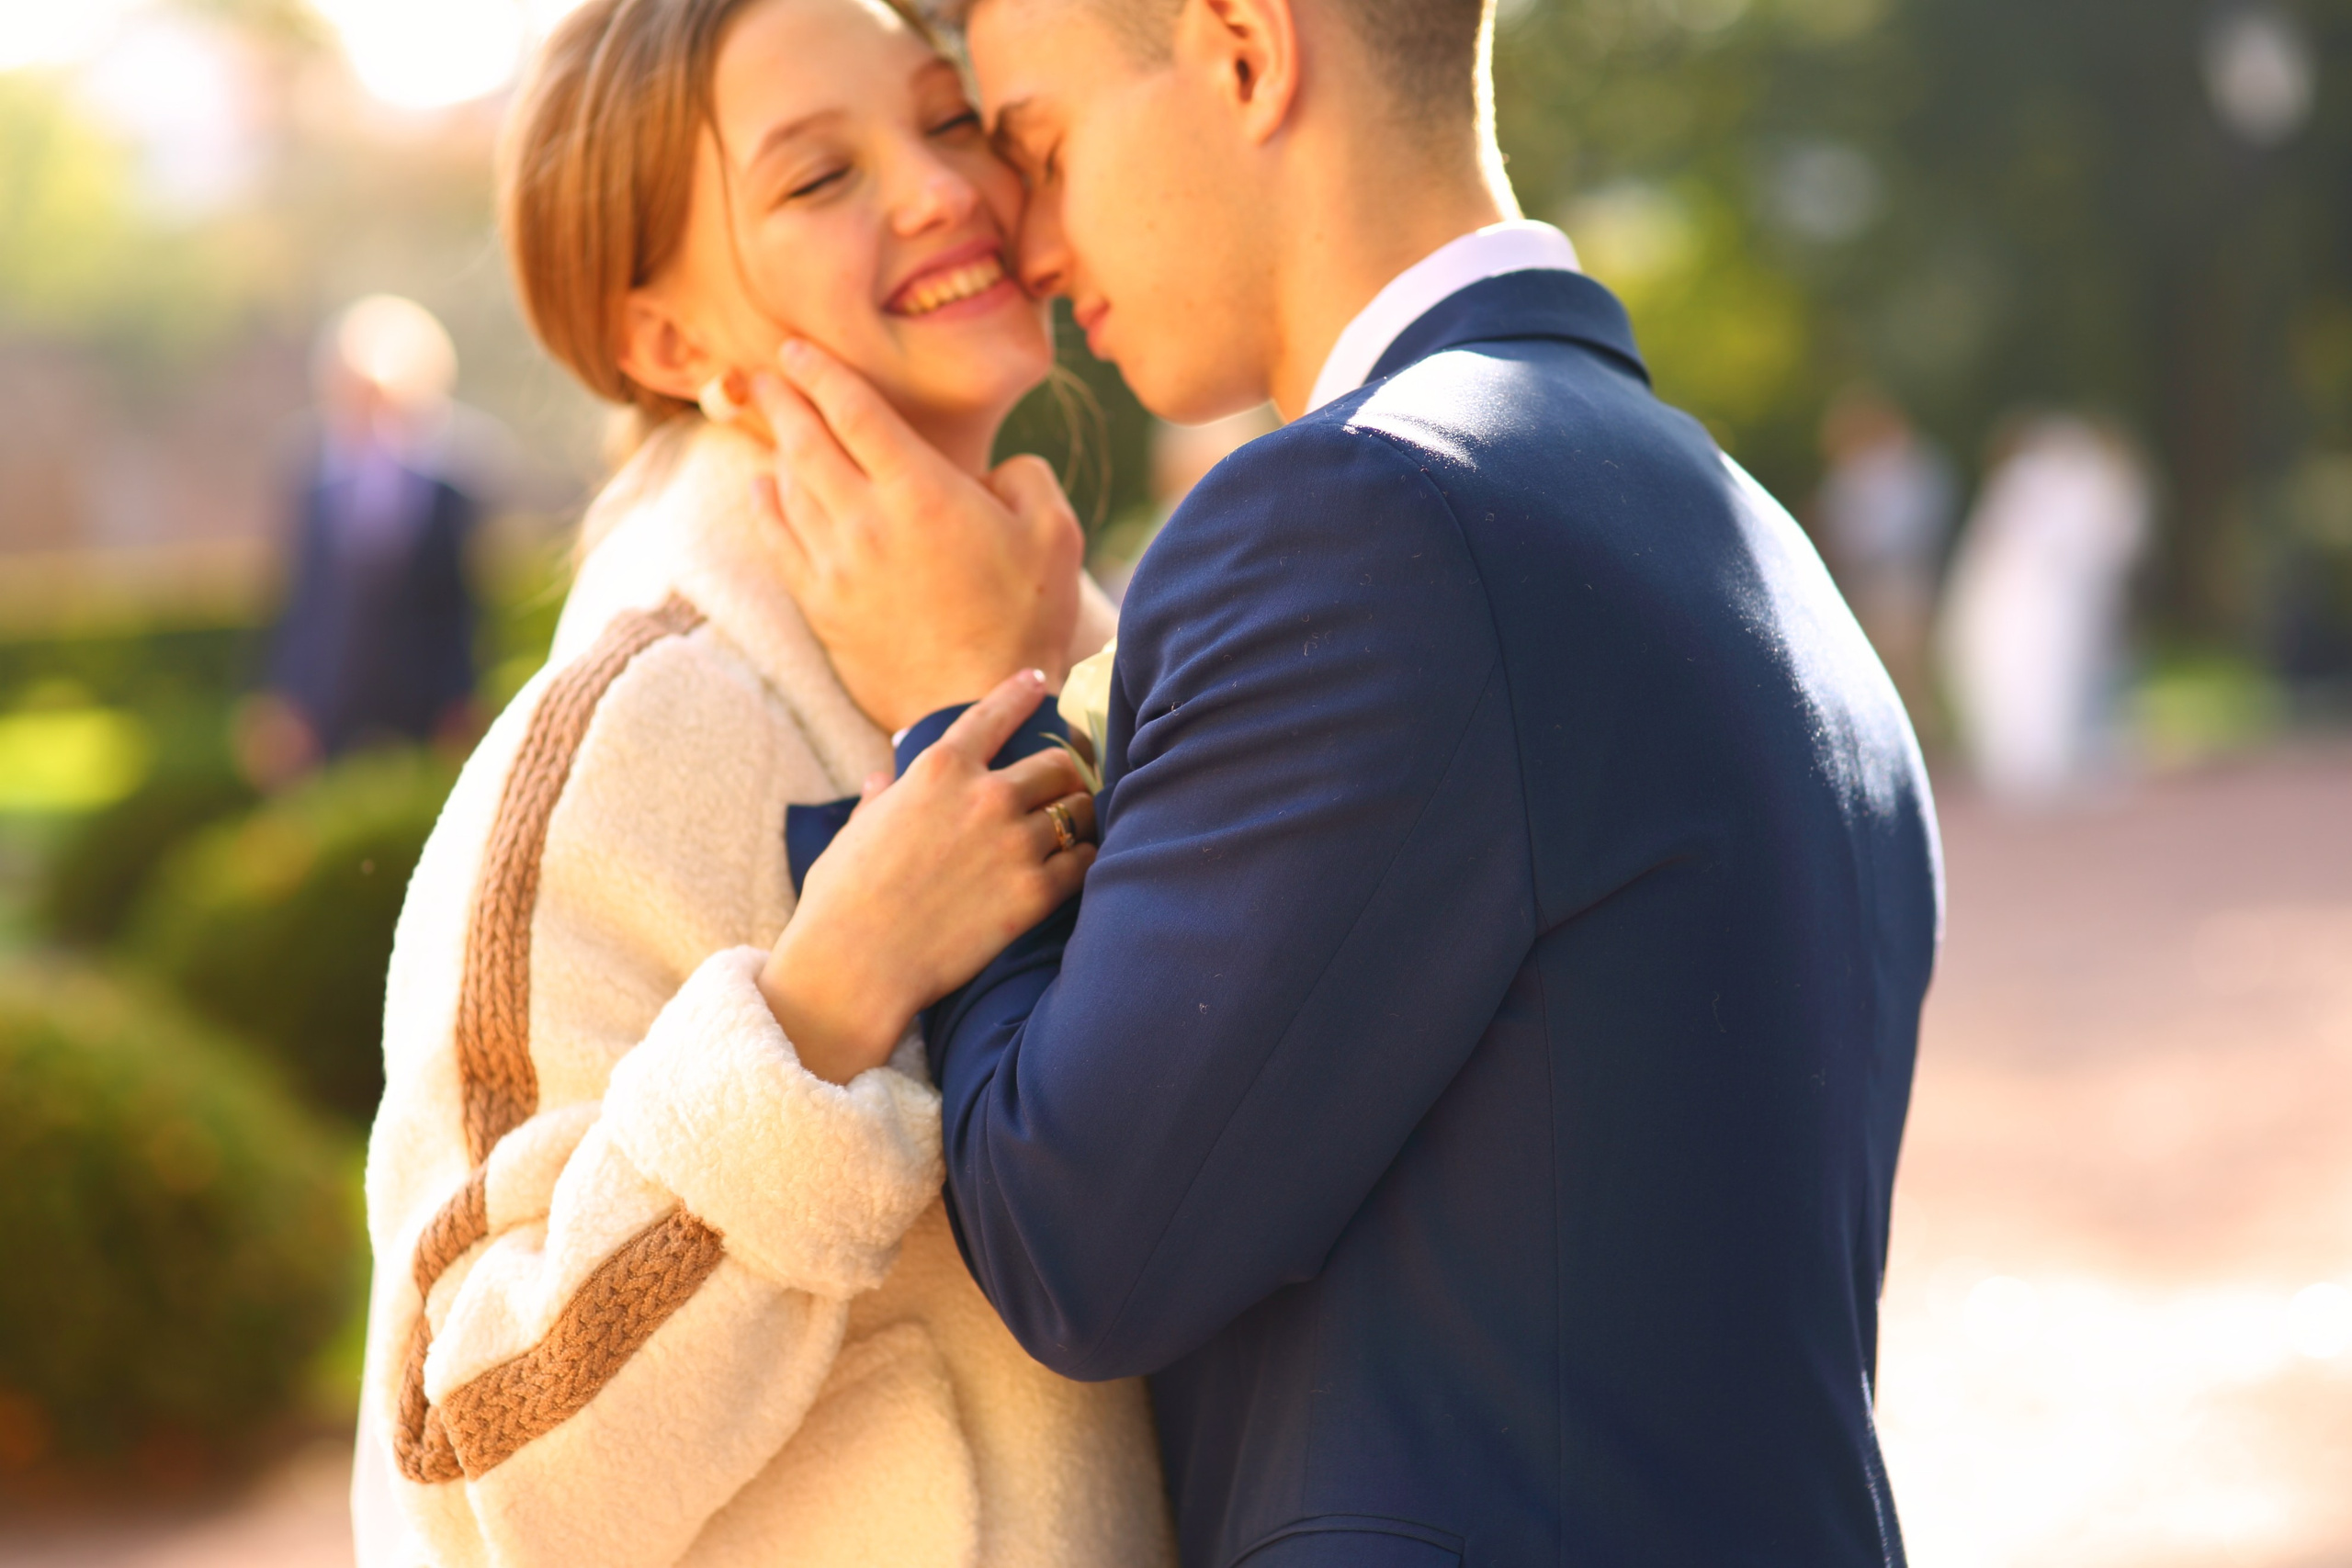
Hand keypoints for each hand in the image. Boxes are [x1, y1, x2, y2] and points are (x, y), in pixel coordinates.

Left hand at [751, 341, 1085, 733]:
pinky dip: (766, 507)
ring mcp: (836, 564)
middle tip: (769, 372)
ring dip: (776, 446)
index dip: (820, 373)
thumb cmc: (1025, 618)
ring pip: (789, 488)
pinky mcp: (822, 606)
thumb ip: (1025, 477)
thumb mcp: (1054, 532)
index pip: (853, 411)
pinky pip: (779, 542)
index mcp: (921, 490)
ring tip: (772, 422)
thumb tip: (994, 472)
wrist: (978, 704)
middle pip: (807, 440)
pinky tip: (761, 488)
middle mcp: (866, 519)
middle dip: (785, 399)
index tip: (797, 349)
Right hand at [758, 670, 1096, 1084]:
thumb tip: (881, 779)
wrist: (857, 964)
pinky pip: (1083, 861)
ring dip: (1078, 818)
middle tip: (1064, 788)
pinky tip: (1074, 866)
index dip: (1022, 693)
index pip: (994, 714)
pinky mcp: (1035, 893)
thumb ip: (881, 798)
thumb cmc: (843, 898)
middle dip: (1062, 775)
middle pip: (1057, 764)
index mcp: (939, 770)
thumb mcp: (856, 831)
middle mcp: (987, 796)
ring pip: (1079, 810)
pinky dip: (1082, 860)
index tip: (1040, 682)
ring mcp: (1016, 843)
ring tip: (1074, 828)